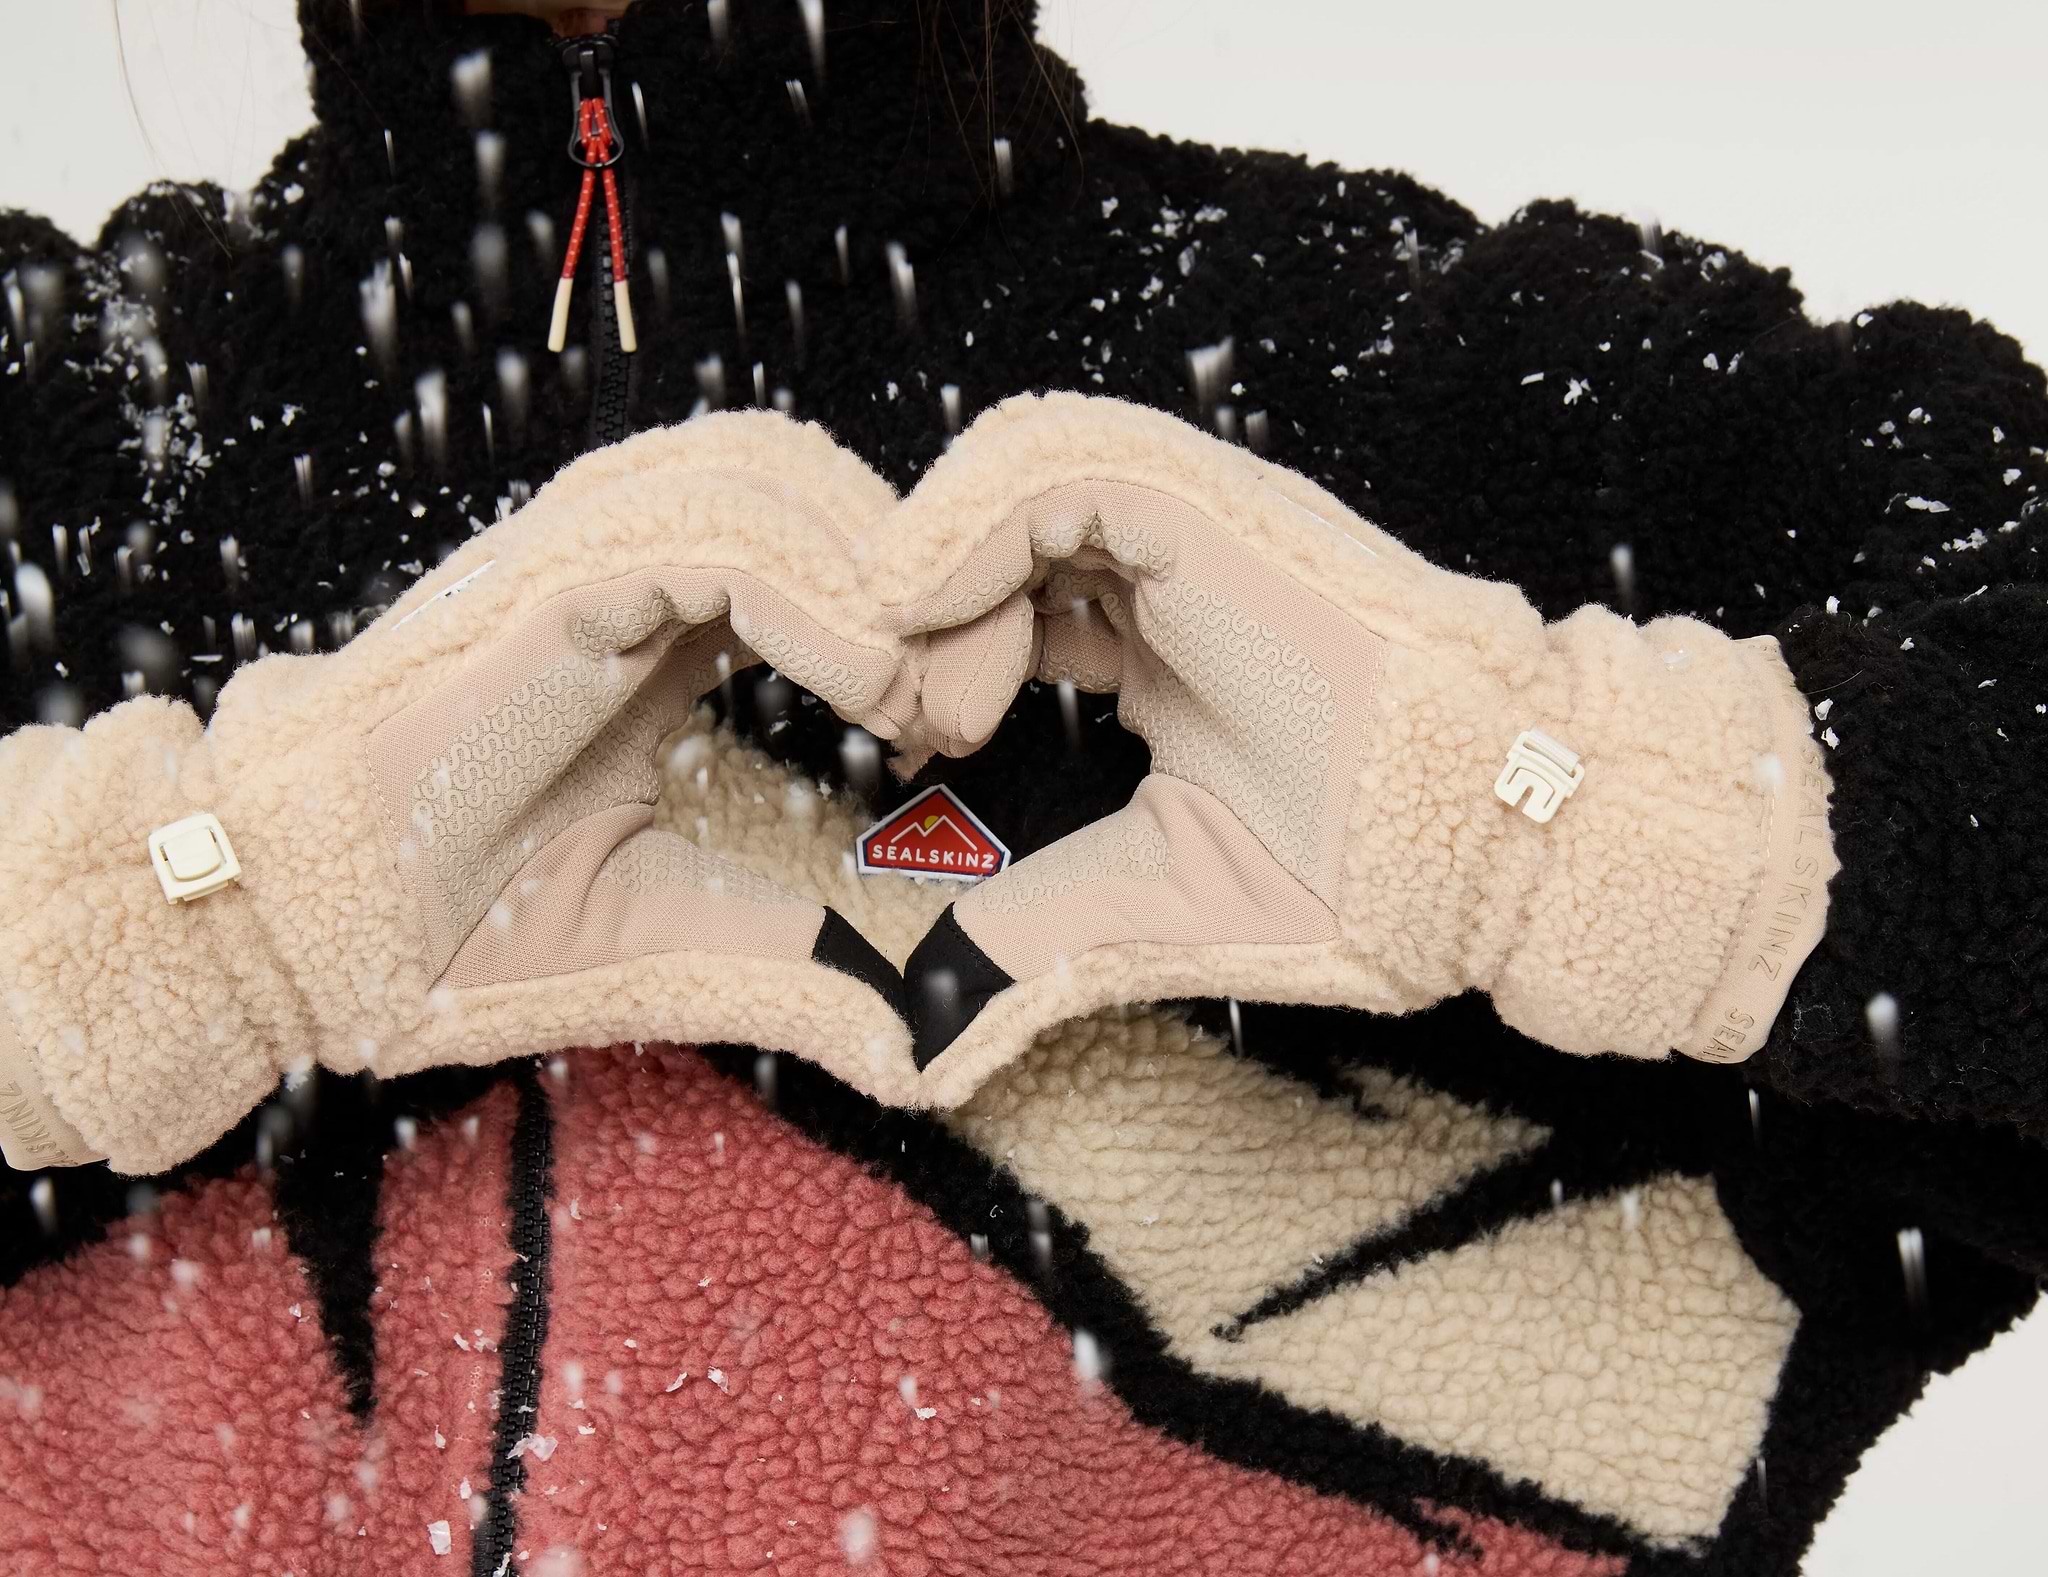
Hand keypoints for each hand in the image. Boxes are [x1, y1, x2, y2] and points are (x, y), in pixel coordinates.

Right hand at [0, 412, 920, 1173]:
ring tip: (928, 703)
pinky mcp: (553, 591)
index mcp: (663, 621)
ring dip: (879, 579)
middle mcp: (629, 564)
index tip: (977, 709)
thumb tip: (916, 1037)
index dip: (916, 602)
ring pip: (774, 479)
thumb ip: (795, 948)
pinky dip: (811, 599)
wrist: (318, 931)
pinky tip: (869, 687)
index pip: (823, 540)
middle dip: (919, 569)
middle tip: (978, 698)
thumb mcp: (675, 929)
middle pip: (816, 482)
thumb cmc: (470, 922)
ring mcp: (583, 561)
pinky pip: (712, 544)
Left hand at [871, 394, 1836, 1096]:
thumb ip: (1025, 932)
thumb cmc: (1358, 880)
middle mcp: (1162, 585)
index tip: (908, 745)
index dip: (932, 658)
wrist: (1487, 852)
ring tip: (932, 701)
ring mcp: (1184, 539)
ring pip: (1001, 485)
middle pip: (986, 542)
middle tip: (895, 720)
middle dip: (912, 620)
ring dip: (931, 581)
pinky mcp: (1204, 511)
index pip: (1004, 610)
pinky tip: (928, 616)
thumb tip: (914, 1043)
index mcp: (1155, 659)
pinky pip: (1048, 469)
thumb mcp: (1145, 905)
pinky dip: (963, 529)